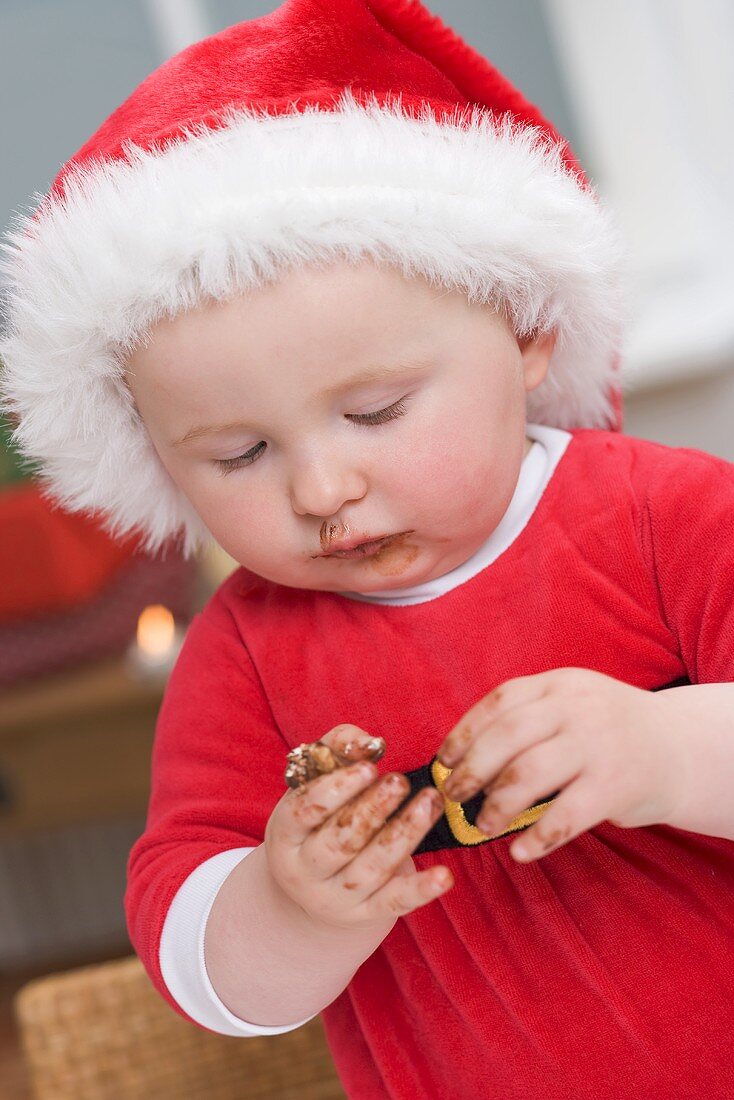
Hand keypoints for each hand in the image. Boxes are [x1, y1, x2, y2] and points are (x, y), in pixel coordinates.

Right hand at [265, 724, 453, 932]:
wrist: (310, 885)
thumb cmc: (317, 816)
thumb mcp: (314, 781)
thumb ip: (338, 748)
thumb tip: (370, 743)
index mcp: (284, 833)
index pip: (305, 811)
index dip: (337, 789)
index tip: (369, 767)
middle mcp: (304, 871)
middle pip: (340, 841)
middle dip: (373, 809)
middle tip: (400, 781)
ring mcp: (335, 898)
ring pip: (372, 868)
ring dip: (404, 834)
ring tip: (430, 802)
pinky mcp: (365, 914)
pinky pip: (394, 903)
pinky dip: (421, 890)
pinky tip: (444, 875)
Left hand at [437, 669, 684, 862]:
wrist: (679, 749)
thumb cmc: (608, 732)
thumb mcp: (572, 705)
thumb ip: (529, 719)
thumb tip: (462, 760)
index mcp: (559, 685)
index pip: (500, 702)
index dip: (465, 732)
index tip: (443, 760)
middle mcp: (576, 710)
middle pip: (506, 737)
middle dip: (470, 770)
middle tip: (452, 797)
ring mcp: (596, 746)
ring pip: (528, 775)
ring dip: (496, 806)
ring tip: (482, 825)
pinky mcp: (613, 787)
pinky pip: (564, 816)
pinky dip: (536, 838)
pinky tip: (520, 852)